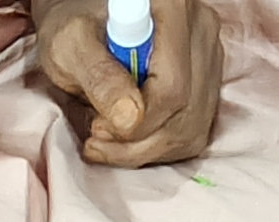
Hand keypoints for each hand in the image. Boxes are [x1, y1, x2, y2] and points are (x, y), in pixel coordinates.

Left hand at [31, 0, 223, 166]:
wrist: (84, 31)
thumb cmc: (74, 31)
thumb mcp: (70, 46)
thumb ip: (98, 77)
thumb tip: (129, 118)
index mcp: (172, 7)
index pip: (171, 85)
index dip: (138, 122)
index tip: (98, 127)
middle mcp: (199, 29)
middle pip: (184, 110)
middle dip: (136, 141)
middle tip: (96, 136)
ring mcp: (208, 58)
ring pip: (189, 130)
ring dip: (143, 150)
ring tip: (105, 137)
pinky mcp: (206, 85)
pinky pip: (191, 135)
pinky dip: (155, 148)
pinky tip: (127, 136)